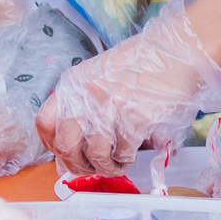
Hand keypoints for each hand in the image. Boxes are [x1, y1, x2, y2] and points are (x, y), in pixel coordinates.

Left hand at [36, 0, 220, 174]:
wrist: (176, 50)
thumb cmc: (141, 63)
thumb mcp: (99, 76)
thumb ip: (82, 106)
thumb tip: (71, 149)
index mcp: (73, 84)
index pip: (44, 122)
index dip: (51, 146)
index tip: (63, 155)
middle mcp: (86, 96)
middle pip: (65, 145)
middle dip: (77, 165)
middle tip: (90, 168)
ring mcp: (110, 108)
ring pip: (95, 154)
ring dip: (105, 167)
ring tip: (116, 165)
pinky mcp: (135, 118)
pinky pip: (123, 151)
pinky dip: (126, 158)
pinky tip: (131, 153)